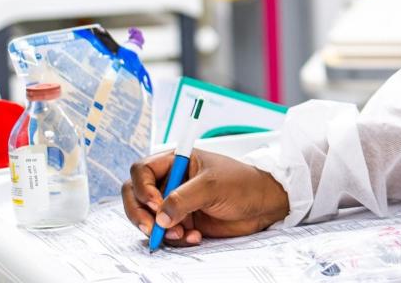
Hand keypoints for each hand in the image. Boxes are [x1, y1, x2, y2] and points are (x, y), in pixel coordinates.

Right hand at [121, 149, 289, 246]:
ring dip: (159, 230)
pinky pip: (166, 233)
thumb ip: (183, 199)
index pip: (142, 171)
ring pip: (148, 219)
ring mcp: (176, 203)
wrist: (264, 205)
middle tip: (151, 228)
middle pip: (136, 196)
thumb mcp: (213, 186)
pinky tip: (195, 237)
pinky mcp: (184, 222)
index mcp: (177, 162)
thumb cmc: (243, 184)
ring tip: (182, 233)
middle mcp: (172, 181)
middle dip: (139, 214)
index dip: (142, 187)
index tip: (154, 203)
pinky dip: (175, 239)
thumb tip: (159, 217)